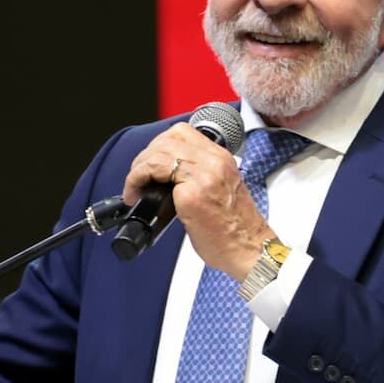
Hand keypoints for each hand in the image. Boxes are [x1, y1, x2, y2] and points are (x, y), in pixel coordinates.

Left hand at [123, 122, 273, 278]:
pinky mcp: (191, 194)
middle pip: (168, 138)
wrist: (249, 250)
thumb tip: (169, 177)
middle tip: (138, 175)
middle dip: (146, 155)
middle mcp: (214, 162)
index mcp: (221, 159)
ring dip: (138, 168)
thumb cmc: (235, 229)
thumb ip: (200, 175)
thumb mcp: (221, 189)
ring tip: (134, 186)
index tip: (151, 161)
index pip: (183, 132)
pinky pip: (154, 172)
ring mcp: (203, 176)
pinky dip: (136, 180)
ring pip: (158, 152)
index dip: (160, 144)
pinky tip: (135, 195)